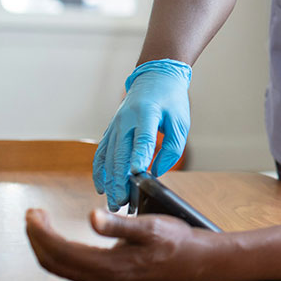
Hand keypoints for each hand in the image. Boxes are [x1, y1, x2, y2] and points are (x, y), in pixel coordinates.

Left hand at [25, 208, 214, 280]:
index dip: (41, 233)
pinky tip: (60, 238)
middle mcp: (101, 280)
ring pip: (60, 268)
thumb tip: (92, 217)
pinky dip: (57, 252)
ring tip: (41, 223)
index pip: (60, 251)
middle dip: (37, 238)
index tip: (34, 212)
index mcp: (108, 267)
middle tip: (33, 213)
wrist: (195, 262)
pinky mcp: (106, 279)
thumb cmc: (175, 241)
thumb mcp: (151, 226)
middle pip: (53, 263)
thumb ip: (119, 224)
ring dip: (45, 245)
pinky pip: (70, 269)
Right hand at [92, 59, 191, 209]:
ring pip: (108, 157)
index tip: (137, 175)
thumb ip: (172, 148)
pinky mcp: (111, 130)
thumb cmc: (170, 100)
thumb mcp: (180, 121)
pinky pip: (101, 153)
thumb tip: (155, 172)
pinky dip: (100, 171)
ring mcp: (115, 125)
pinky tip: (102, 187)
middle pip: (120, 153)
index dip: (139, 157)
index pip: (143, 138)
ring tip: (113, 202)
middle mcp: (126, 120)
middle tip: (122, 203)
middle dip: (119, 180)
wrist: (155, 77)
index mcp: (146, 113)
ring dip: (109, 181)